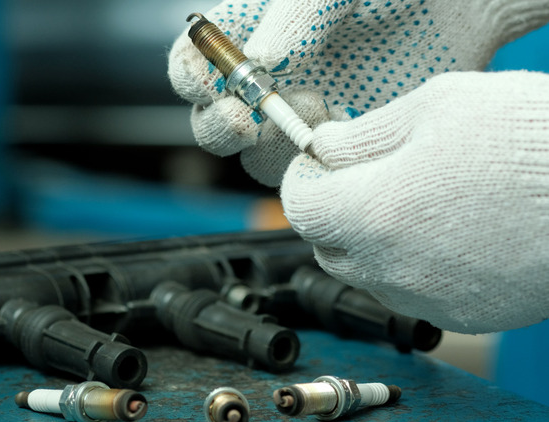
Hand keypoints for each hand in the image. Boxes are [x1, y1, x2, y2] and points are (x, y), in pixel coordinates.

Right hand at [169, 0, 548, 185]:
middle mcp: (269, 78)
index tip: (209, 84)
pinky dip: (313, 165)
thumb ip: (297, 11)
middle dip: (218, 127)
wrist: (465, 7)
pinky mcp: (340, 142)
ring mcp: (303, 113)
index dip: (190, 77)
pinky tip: (341, 134)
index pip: (195, 61)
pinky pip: (308, 171)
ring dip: (267, 148)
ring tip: (311, 115)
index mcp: (253, 30)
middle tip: (245, 120)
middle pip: (212, 120)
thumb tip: (262, 58)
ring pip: (255, 156)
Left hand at [281, 71, 548, 333]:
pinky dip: (412, 265)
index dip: (301, 180)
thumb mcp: (438, 108)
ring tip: (416, 201)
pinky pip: (412, 292)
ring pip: (368, 272)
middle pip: (327, 244)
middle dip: (332, 209)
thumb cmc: (532, 144)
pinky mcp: (463, 316)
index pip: (299, 206)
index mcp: (372, 213)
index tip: (314, 166)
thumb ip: (365, 135)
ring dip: (371, 240)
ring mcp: (428, 299)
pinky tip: (448, 233)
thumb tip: (325, 149)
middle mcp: (391, 269)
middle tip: (363, 176)